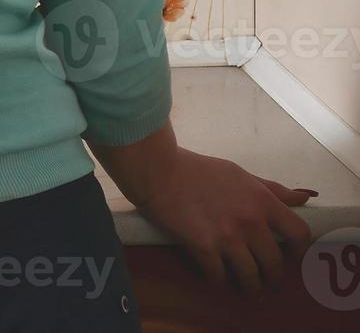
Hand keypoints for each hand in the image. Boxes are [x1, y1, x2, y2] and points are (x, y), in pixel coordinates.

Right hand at [134, 148, 313, 292]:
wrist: (158, 170)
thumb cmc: (197, 169)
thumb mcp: (239, 173)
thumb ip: (271, 189)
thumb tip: (302, 198)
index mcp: (262, 201)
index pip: (298, 234)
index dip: (299, 251)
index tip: (291, 257)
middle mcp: (250, 222)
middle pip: (275, 264)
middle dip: (273, 278)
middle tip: (268, 283)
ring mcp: (227, 237)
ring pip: (250, 277)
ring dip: (250, 288)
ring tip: (248, 291)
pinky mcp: (203, 248)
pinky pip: (219, 277)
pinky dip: (220, 283)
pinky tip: (218, 281)